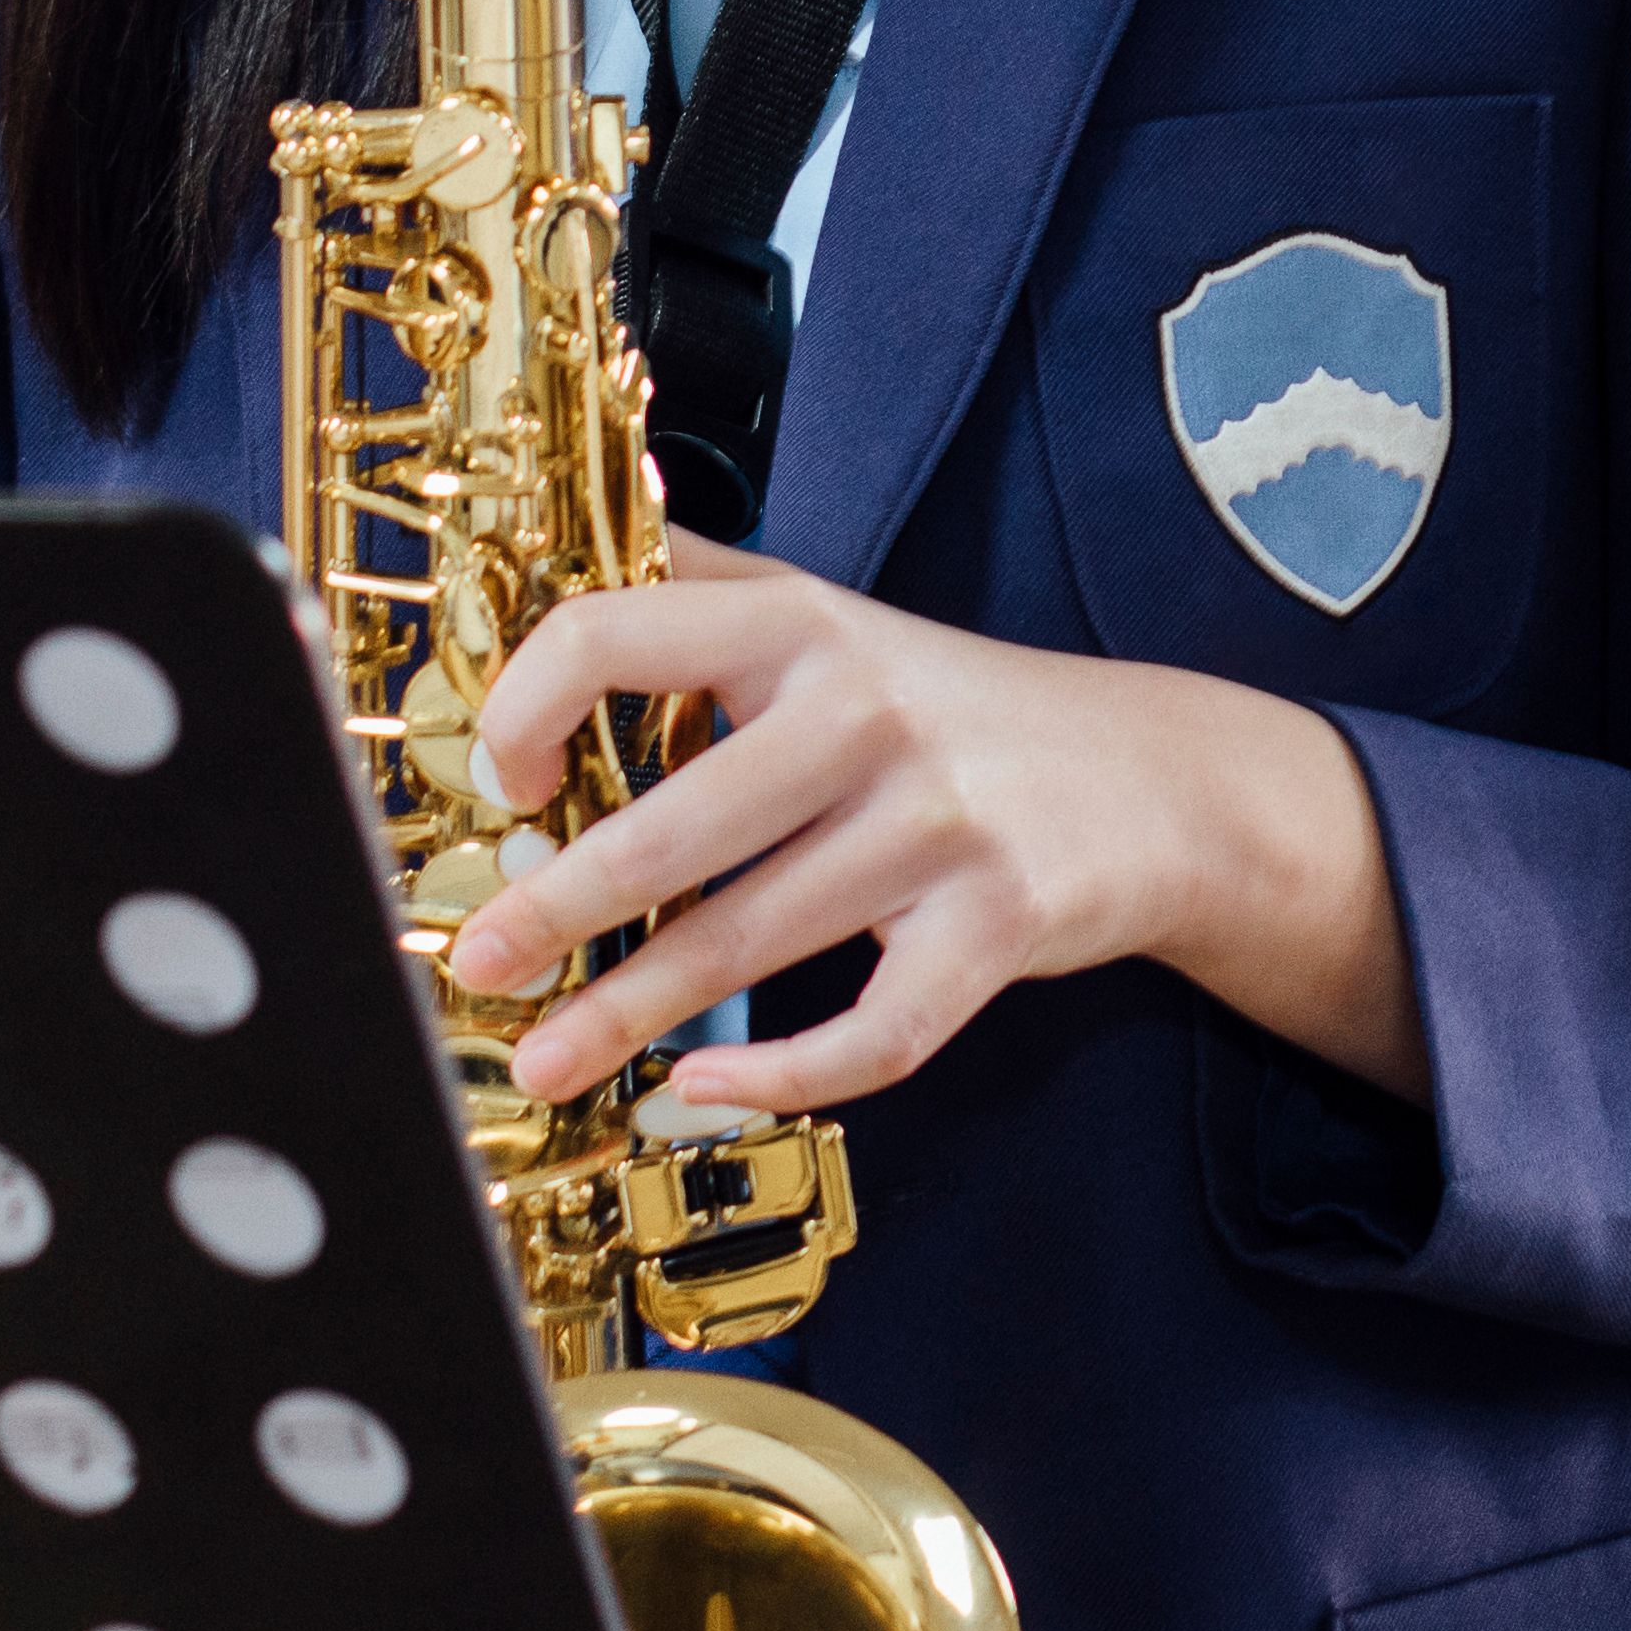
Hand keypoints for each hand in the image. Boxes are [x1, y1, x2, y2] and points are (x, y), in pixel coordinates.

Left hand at [433, 539, 1425, 1111]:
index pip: (616, 634)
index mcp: (801, 626)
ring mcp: (938, 824)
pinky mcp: (998, 924)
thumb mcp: (829, 614)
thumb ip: (697, 583)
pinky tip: (702, 1087)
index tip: (500, 781)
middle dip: (555, 908)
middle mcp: (866, 713)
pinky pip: (875, 1030)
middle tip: (475, 964)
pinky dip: (780, 1074)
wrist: (1155, 777)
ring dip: (627, 1015)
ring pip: (750, 941)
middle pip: (674, 826)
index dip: (527, 707)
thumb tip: (540, 544)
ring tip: (546, 1062)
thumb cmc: (950, 707)